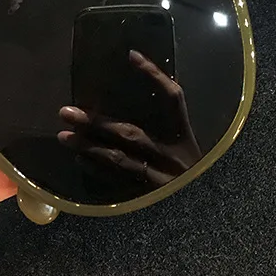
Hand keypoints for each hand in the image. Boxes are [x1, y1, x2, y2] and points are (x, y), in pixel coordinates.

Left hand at [58, 50, 201, 188]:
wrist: (212, 219)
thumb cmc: (204, 177)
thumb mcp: (198, 151)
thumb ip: (176, 130)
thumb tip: (149, 90)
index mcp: (186, 138)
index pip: (173, 99)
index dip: (155, 76)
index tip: (132, 56)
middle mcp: (172, 157)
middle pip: (131, 133)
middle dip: (97, 122)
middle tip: (67, 112)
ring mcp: (159, 181)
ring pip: (118, 159)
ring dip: (88, 147)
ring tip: (63, 136)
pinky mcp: (147, 199)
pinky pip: (117, 182)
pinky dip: (97, 169)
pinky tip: (79, 159)